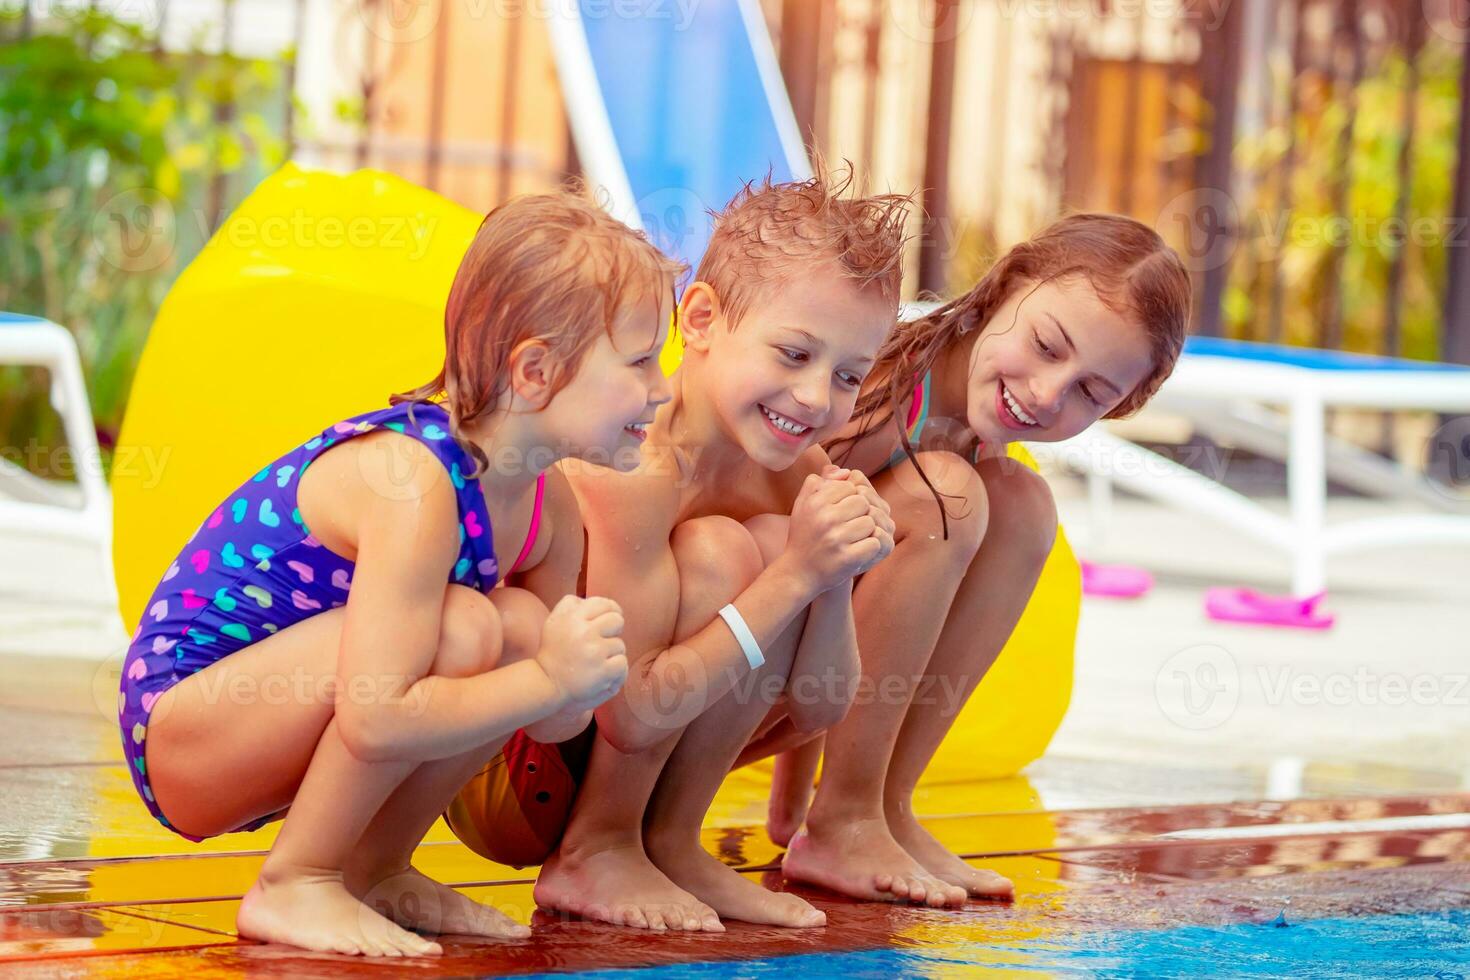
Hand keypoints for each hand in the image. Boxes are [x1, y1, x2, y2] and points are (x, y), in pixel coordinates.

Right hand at [535, 595, 627, 705]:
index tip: (608, 620)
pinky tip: (604, 673)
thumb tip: (591, 600)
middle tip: (602, 642)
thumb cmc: (553, 651)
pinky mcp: (604, 671)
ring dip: (611, 654)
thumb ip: (571, 604)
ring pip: (620, 645)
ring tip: (596, 661)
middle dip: (613, 631)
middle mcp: (585, 632)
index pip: (604, 604)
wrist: (547, 683)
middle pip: (617, 621)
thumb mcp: (554, 620)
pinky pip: (623, 663)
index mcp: (573, 617)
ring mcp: (596, 652)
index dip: (611, 610)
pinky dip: (616, 670)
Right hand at [782, 467, 889, 592]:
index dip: (849, 498)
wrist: (798, 573)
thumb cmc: (804, 535)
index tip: (840, 512)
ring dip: (866, 532)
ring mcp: (836, 539)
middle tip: (848, 526)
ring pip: (871, 523)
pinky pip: (874, 543)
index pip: (849, 487)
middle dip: (859, 514)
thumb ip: (820, 482)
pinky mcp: (847, 558)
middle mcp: (825, 519)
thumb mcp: (804, 504)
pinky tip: (857, 551)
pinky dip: (869, 548)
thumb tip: (846, 472)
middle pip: (863, 503)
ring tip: (852, 539)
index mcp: (815, 502)